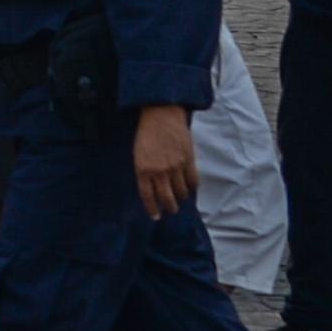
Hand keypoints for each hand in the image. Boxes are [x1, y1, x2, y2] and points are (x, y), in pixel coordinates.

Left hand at [133, 101, 198, 218]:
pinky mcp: (188, 159)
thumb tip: (153, 188)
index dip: (152, 209)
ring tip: (180, 199)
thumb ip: (145, 171)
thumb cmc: (147, 133)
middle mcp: (159, 171)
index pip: (148, 196)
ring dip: (181, 198)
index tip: (156, 217)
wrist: (161, 114)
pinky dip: (192, 187)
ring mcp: (175, 166)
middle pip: (166, 198)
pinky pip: (193, 180)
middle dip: (169, 208)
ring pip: (181, 192)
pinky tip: (190, 187)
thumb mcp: (138, 154)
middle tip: (171, 210)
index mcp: (143, 169)